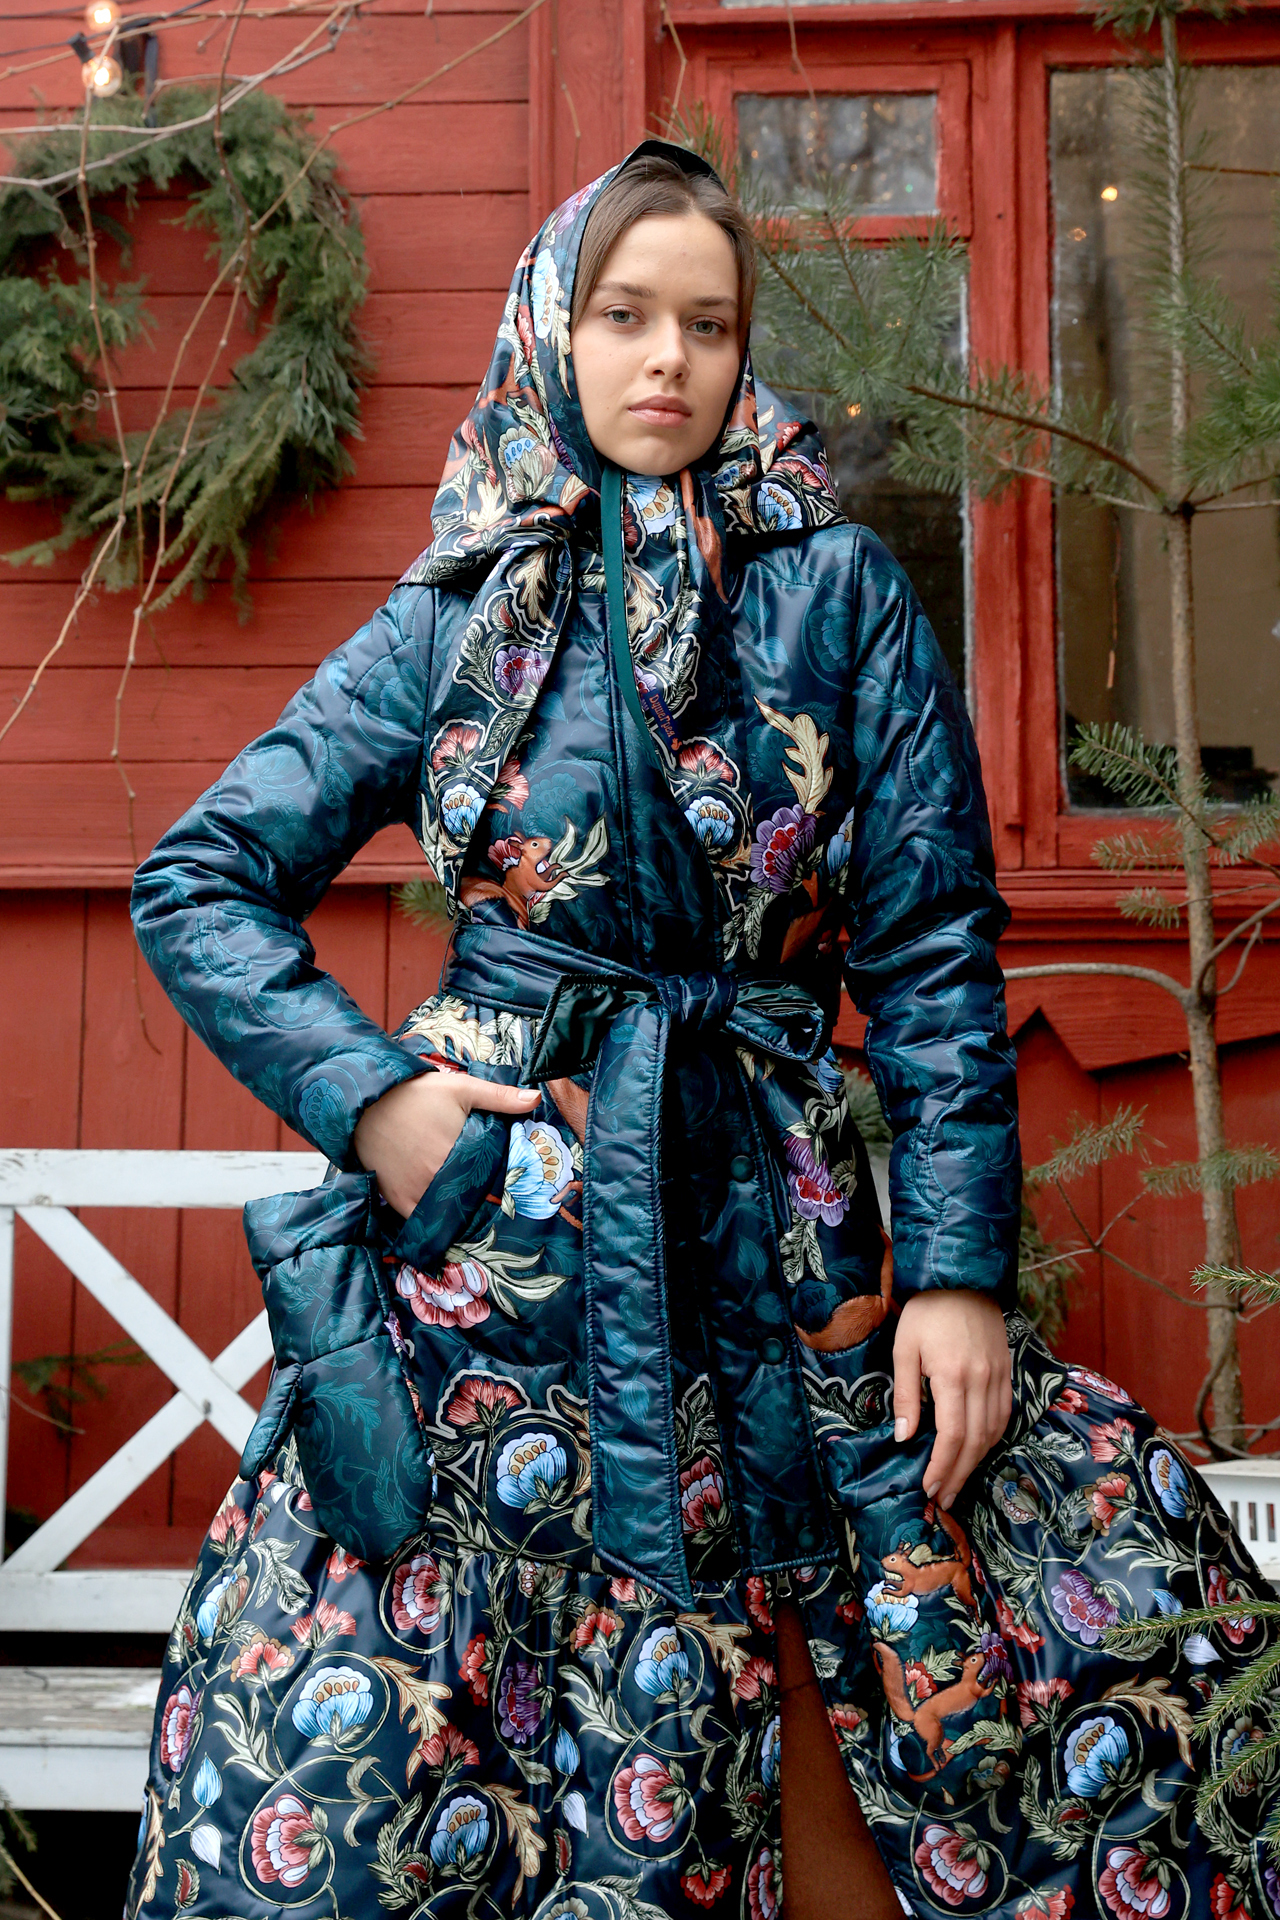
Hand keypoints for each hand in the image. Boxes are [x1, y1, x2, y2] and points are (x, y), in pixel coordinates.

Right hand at [353, 1071, 539, 1217]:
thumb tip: (536, 1098)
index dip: (500, 1186)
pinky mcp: (397, 1198)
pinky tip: (444, 1218)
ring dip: (458, 1211)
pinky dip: (432, 1220)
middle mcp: (436, 1177)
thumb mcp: (460, 1088)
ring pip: (447, 1212)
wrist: (366, 1103)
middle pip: (469, 1199)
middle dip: (481, 1199)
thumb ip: (499, 1097)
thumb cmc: (414, 1094)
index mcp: (457, 1153)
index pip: (489, 1182)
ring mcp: (415, 1191)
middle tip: (493, 1201)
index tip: (510, 1190)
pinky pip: (420, 1219)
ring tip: (470, 1209)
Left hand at [892, 1289, 1011, 1507]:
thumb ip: (906, 1394)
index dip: (942, 1467)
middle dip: (959, 1474)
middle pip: (975, 1442)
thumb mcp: (905, 1348)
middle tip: (945, 1499)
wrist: (963, 1277)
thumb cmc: (927, 1311)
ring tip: (959, 1482)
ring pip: (994, 1432)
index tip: (930, 1489)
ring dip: (977, 1462)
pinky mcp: (1008, 1372)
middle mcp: (983, 1381)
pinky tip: (979, 1450)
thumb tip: (905, 1437)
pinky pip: (1005, 1415)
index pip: (952, 1436)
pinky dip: (993, 1439)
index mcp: (954, 1376)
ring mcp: (1000, 1377)